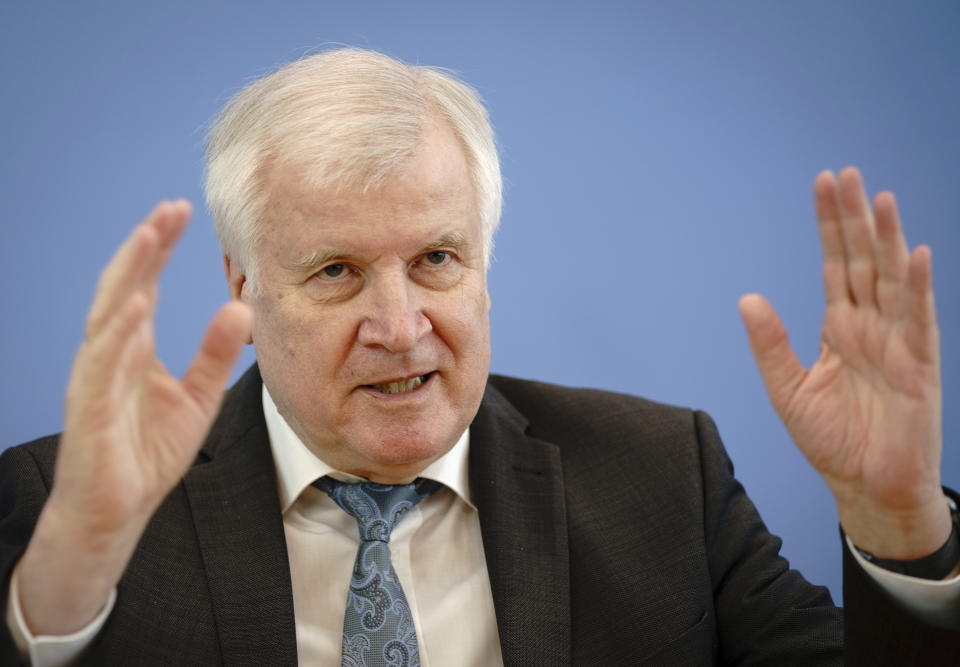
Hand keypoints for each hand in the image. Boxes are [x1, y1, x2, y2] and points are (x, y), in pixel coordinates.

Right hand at [17, 201, 251, 633]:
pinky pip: (101, 364)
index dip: (160, 249)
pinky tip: (135, 304)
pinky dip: (118, 333)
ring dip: (128, 274)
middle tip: (169, 209)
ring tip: (149, 236)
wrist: (117, 511)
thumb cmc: (149, 453)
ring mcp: (96, 378)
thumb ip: (216, 354)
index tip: (181, 212)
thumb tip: (240, 308)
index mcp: (134, 349)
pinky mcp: (89, 408)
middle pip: (125, 287)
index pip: (144, 285)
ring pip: (108, 314)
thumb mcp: (198, 398)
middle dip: (145, 247)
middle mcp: (111, 353)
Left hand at [739, 167, 950, 561]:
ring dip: (886, 240)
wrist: (866, 489)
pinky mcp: (919, 368)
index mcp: (840, 328)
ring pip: (891, 280)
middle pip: (861, 261)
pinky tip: (913, 255)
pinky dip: (916, 289)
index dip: (829, 226)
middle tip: (845, 174)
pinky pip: (919, 322)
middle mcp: (871, 327)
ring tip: (880, 198)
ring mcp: (897, 343)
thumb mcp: (788, 389)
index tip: (823, 185)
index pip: (834, 265)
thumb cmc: (833, 441)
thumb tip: (747, 297)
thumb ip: (771, 344)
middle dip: (853, 219)